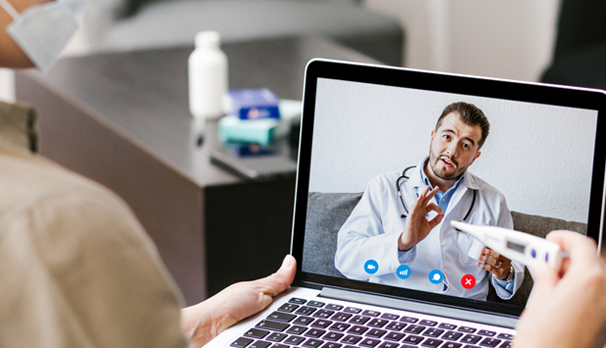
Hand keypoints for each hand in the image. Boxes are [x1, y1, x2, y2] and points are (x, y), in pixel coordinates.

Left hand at [180, 255, 296, 347]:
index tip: (304, 305)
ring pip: (283, 332)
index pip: (294, 300)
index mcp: (267, 298)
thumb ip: (277, 280)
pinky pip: (273, 341)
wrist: (207, 331)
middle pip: (290, 318)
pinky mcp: (258, 341)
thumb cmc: (224, 307)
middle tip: (276, 315)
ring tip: (264, 327)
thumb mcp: (256, 289)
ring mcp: (262, 330)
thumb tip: (290, 261)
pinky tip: (263, 336)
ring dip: (279, 331)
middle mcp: (266, 314)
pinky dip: (271, 339)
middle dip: (287, 317)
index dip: (300, 303)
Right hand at [399, 186, 443, 250]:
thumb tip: (442, 214)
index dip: (438, 208)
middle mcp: (418, 211)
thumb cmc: (417, 233)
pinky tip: (421, 197)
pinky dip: (417, 201)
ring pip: (419, 201)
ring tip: (427, 188)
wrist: (411, 240)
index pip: (431, 205)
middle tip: (436, 188)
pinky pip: (414, 207)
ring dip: (424, 193)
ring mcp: (414, 213)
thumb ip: (436, 220)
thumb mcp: (430, 226)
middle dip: (431, 193)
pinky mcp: (411, 216)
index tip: (441, 213)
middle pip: (425, 200)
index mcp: (422, 213)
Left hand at [477, 247, 511, 279]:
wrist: (505, 273)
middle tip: (482, 250)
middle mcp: (506, 261)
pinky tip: (478, 264)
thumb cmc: (500, 262)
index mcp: (506, 254)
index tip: (486, 244)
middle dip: (489, 252)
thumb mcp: (498, 256)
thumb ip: (492, 251)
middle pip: (498, 255)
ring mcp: (503, 268)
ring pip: (494, 262)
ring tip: (479, 256)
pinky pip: (490, 269)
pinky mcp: (499, 273)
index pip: (500, 249)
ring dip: (485, 259)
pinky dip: (483, 266)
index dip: (493, 247)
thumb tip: (484, 246)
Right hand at [514, 231, 605, 347]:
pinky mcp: (604, 323)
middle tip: (542, 265)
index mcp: (589, 281)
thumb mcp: (537, 299)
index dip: (563, 238)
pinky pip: (594, 297)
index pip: (581, 244)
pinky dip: (578, 293)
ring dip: (572, 277)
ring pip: (592, 280)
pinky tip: (557, 302)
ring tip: (547, 286)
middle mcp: (604, 293)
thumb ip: (545, 274)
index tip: (550, 241)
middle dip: (565, 259)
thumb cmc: (542, 342)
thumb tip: (543, 265)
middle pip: (589, 261)